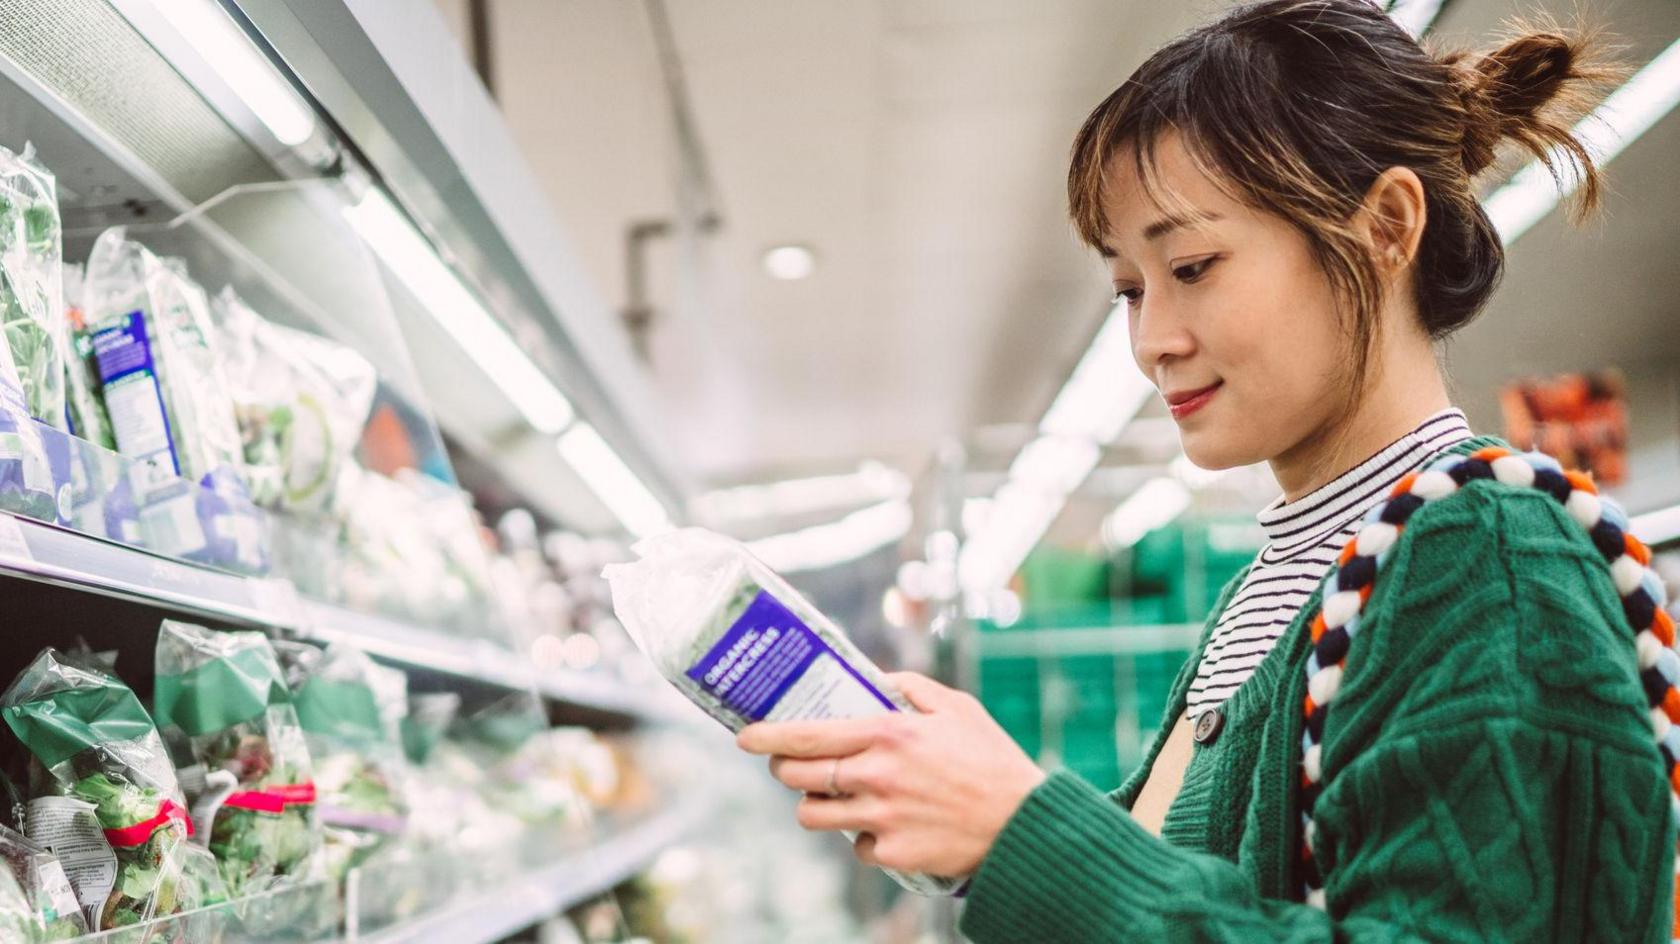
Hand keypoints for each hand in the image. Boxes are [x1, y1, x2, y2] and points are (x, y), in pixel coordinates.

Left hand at [736, 672, 1045, 876]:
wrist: (1023, 825)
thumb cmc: (991, 760)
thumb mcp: (957, 707)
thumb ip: (910, 688)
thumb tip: (876, 679)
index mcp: (889, 734)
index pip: (808, 735)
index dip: (768, 736)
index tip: (745, 736)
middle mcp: (877, 776)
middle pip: (797, 777)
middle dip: (784, 771)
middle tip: (790, 765)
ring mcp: (882, 818)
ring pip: (814, 817)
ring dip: (816, 806)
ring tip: (837, 796)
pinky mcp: (893, 854)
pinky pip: (856, 846)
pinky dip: (864, 837)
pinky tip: (888, 824)